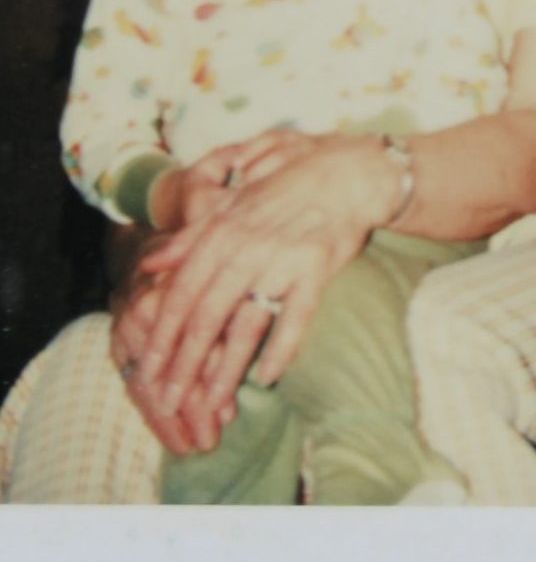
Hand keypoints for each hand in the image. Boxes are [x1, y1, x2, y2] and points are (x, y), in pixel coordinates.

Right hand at [110, 261, 234, 453]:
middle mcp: (142, 313)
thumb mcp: (226, 283)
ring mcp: (125, 331)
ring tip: (190, 446)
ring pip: (145, 386)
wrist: (158, 249)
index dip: (209, 386)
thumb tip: (256, 370)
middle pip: (166, 374)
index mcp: (172, 293)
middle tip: (209, 441)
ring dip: (167, 421)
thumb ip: (233, 322)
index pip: (191, 351)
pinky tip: (171, 434)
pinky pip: (133, 385)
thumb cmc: (208, 265)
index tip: (228, 415)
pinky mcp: (118, 346)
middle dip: (189, 411)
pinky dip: (151, 413)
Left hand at [133, 133, 399, 416]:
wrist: (345, 173)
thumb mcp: (232, 203)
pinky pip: (296, 315)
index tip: (145, 371)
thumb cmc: (286, 187)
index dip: (161, 336)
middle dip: (183, 363)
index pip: (181, 294)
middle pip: (206, 316)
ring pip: (246, 323)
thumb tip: (149, 264)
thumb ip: (191, 237)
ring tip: (212, 403)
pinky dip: (282, 347)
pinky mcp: (316, 267)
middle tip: (169, 401)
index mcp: (221, 233)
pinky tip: (268, 376)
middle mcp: (246, 248)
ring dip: (227, 368)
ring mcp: (282, 258)